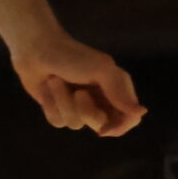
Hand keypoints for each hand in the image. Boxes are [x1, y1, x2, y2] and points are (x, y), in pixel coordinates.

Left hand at [12, 29, 143, 137]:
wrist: (36, 49)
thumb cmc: (72, 56)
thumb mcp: (101, 70)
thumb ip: (120, 92)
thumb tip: (141, 112)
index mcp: (117, 90)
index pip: (130, 119)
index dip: (120, 127)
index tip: (105, 128)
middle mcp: (101, 101)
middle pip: (102, 125)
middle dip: (87, 112)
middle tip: (79, 93)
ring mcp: (79, 106)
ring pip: (76, 124)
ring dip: (63, 102)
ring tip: (55, 81)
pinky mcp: (59, 109)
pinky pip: (58, 121)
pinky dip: (50, 104)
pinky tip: (46, 87)